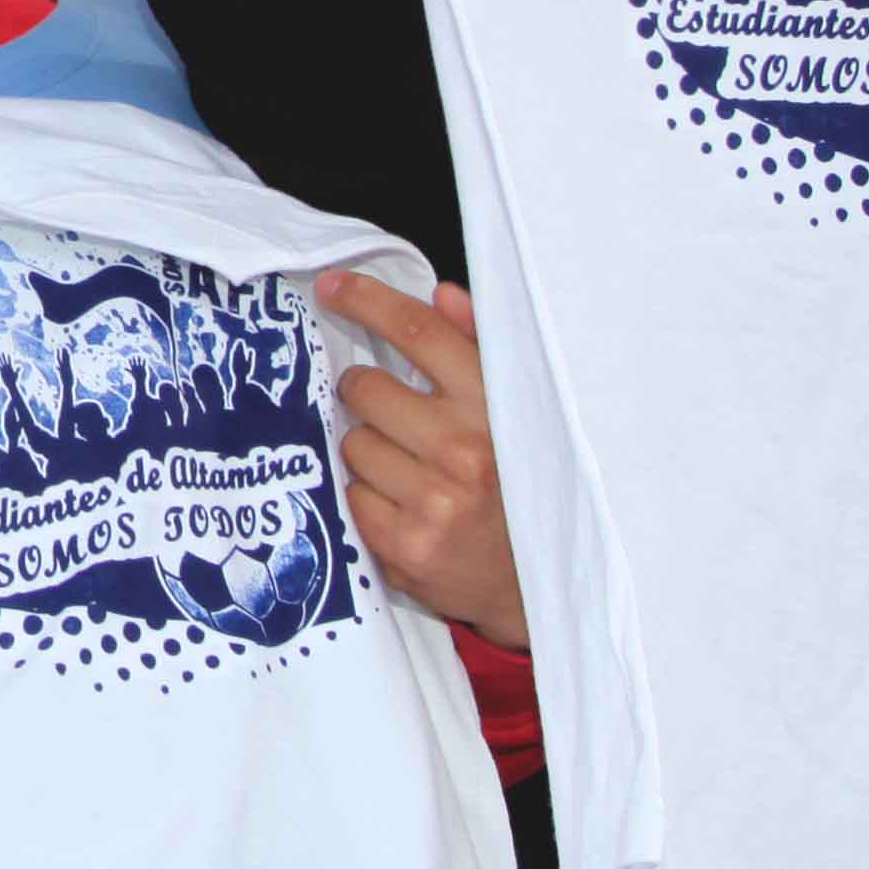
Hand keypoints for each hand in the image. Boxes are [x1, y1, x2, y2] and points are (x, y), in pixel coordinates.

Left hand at [315, 268, 521, 649]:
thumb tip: (440, 296)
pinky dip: (368, 496)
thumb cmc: (519, 480)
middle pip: (366, 389)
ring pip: (353, 444)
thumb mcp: (515, 411)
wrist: (536, 581)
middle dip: (367, 393)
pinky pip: (351, 496)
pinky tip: (404, 504)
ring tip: (409, 466)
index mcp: (493, 406)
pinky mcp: (406, 547)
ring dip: (368, 449)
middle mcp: (463, 450)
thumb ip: (477, 349)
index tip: (332, 286)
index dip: (368, 301)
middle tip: (391, 411)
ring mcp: (433, 502)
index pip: (419, 333)